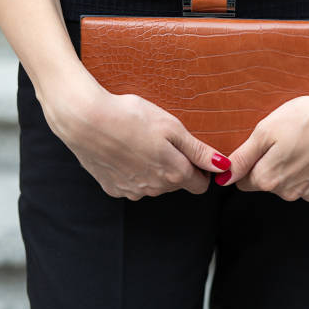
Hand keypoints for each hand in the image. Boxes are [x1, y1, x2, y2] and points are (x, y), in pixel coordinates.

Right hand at [40, 80, 231, 200]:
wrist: (85, 119)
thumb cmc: (131, 117)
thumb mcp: (173, 128)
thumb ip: (199, 151)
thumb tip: (224, 166)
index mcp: (174, 174)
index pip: (200, 185)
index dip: (200, 169)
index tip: (191, 152)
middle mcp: (155, 189)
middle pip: (177, 184)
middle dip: (177, 166)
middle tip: (164, 141)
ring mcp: (132, 191)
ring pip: (154, 185)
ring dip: (154, 169)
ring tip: (142, 142)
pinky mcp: (112, 188)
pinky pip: (132, 184)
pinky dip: (133, 171)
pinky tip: (125, 151)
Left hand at [215, 69, 308, 201]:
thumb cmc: (306, 118)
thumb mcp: (265, 131)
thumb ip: (242, 157)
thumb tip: (222, 177)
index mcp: (268, 179)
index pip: (245, 181)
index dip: (250, 163)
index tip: (261, 147)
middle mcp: (289, 193)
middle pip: (270, 183)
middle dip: (272, 166)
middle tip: (285, 140)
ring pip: (293, 185)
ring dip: (294, 169)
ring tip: (305, 143)